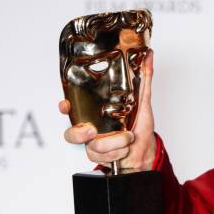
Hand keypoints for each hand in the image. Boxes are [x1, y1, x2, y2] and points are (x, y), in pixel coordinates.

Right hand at [60, 50, 156, 170]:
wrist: (146, 151)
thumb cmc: (141, 127)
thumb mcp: (143, 101)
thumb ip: (144, 78)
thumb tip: (149, 56)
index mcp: (96, 112)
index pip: (72, 107)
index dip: (65, 106)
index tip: (65, 104)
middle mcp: (91, 128)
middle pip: (71, 133)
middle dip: (80, 133)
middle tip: (93, 130)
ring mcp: (93, 144)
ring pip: (92, 146)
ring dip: (114, 142)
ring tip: (127, 137)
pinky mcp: (99, 157)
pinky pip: (101, 156)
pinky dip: (117, 151)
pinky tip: (125, 148)